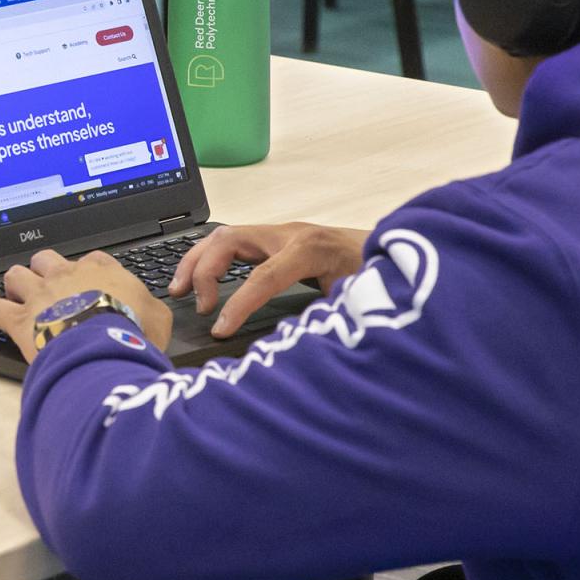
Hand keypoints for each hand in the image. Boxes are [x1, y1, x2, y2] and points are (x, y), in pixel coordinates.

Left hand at [0, 249, 173, 363]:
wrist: (103, 348)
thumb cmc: (134, 332)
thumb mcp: (159, 318)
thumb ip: (151, 309)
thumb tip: (153, 313)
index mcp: (100, 271)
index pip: (91, 259)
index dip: (87, 272)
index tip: (89, 283)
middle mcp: (65, 276)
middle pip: (46, 258)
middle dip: (44, 270)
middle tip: (48, 287)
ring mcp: (39, 295)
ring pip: (15, 275)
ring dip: (15, 286)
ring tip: (18, 298)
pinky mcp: (19, 319)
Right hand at [168, 222, 367, 337]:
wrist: (401, 250)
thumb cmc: (379, 278)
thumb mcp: (358, 302)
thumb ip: (327, 319)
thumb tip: (295, 346)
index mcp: (310, 249)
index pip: (263, 276)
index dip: (238, 304)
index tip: (220, 330)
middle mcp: (290, 234)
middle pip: (229, 241)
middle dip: (203, 271)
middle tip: (195, 306)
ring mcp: (281, 233)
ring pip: (224, 236)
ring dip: (197, 261)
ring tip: (178, 291)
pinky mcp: (276, 239)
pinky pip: (233, 243)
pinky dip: (209, 259)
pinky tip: (200, 281)